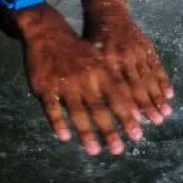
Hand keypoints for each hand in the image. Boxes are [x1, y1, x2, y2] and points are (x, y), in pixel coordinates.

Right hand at [18, 8, 143, 155]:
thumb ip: (114, 83)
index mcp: (100, 71)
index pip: (118, 98)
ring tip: (94, 150)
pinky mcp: (45, 86)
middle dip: (109, 130)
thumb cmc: (78, 51)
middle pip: (99, 108)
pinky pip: (52, 108)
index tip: (137, 136)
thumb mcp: (99, 60)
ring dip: (86, 132)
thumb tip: (133, 109)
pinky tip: (64, 137)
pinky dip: (58, 123)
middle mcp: (85, 78)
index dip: (128, 117)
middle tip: (118, 150)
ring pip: (77, 112)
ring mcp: (64, 83)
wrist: (48, 32)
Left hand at [83, 0, 172, 125]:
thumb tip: (90, 105)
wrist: (106, 10)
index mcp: (106, 59)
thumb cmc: (91, 38)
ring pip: (150, 78)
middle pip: (137, 86)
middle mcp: (123, 56)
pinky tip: (170, 95)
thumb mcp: (87, 54)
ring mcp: (137, 51)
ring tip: (165, 115)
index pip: (118, 87)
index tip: (135, 122)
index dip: (127, 105)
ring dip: (158, 98)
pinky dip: (164, 81)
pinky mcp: (147, 46)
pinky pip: (157, 66)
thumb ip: (91, 76)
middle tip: (156, 123)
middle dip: (147, 107)